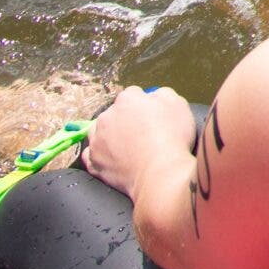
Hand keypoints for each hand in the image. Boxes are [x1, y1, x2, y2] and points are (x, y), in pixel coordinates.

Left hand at [79, 86, 196, 200]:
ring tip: (127, 146)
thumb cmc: (171, 139)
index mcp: (128, 100)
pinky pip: (90, 154)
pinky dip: (100, 155)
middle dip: (126, 119)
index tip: (153, 116)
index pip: (134, 94)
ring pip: (99, 131)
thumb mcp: (178, 104)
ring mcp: (97, 140)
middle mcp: (107, 116)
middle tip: (144, 133)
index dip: (145, 105)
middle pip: (115, 112)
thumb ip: (162, 93)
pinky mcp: (93, 162)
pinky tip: (112, 158)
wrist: (160, 174)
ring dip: (110, 135)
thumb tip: (154, 96)